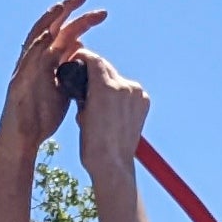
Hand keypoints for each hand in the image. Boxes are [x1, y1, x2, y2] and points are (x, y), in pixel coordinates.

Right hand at [0, 0, 105, 162]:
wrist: (23, 140)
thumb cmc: (42, 115)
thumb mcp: (63, 88)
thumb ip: (72, 70)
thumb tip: (86, 52)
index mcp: (51, 60)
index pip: (68, 33)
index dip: (83, 21)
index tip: (103, 13)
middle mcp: (37, 60)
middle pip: (52, 27)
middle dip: (67, 10)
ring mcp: (26, 70)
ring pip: (35, 38)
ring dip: (48, 21)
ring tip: (61, 7)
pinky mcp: (17, 84)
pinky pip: (25, 62)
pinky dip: (35, 48)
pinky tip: (45, 37)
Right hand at [63, 48, 147, 179]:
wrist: (113, 164)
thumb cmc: (92, 144)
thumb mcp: (81, 113)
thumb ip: (84, 93)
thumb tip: (86, 84)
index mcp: (106, 87)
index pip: (94, 60)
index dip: (83, 57)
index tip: (77, 59)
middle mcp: (124, 86)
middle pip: (106, 68)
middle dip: (95, 71)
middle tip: (85, 78)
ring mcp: (137, 94)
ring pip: (118, 79)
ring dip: (108, 83)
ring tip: (99, 99)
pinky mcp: (144, 101)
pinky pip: (129, 90)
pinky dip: (121, 94)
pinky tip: (113, 107)